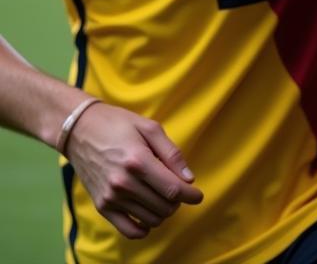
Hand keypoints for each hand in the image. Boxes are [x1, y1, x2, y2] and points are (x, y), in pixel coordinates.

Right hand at [65, 103, 202, 238]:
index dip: (191, 195)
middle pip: (164, 206)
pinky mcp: (101, 206)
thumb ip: (172, 153)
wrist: (80, 130)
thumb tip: (189, 178)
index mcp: (138, 161)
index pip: (172, 189)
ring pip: (150, 218)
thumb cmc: (118, 124)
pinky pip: (128, 230)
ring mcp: (111, 197)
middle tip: (178, 189)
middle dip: (178, 201)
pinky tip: (149, 216)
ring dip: (164, 212)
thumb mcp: (150, 128)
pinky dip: (144, 228)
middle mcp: (123, 183)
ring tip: (164, 196)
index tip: (199, 195)